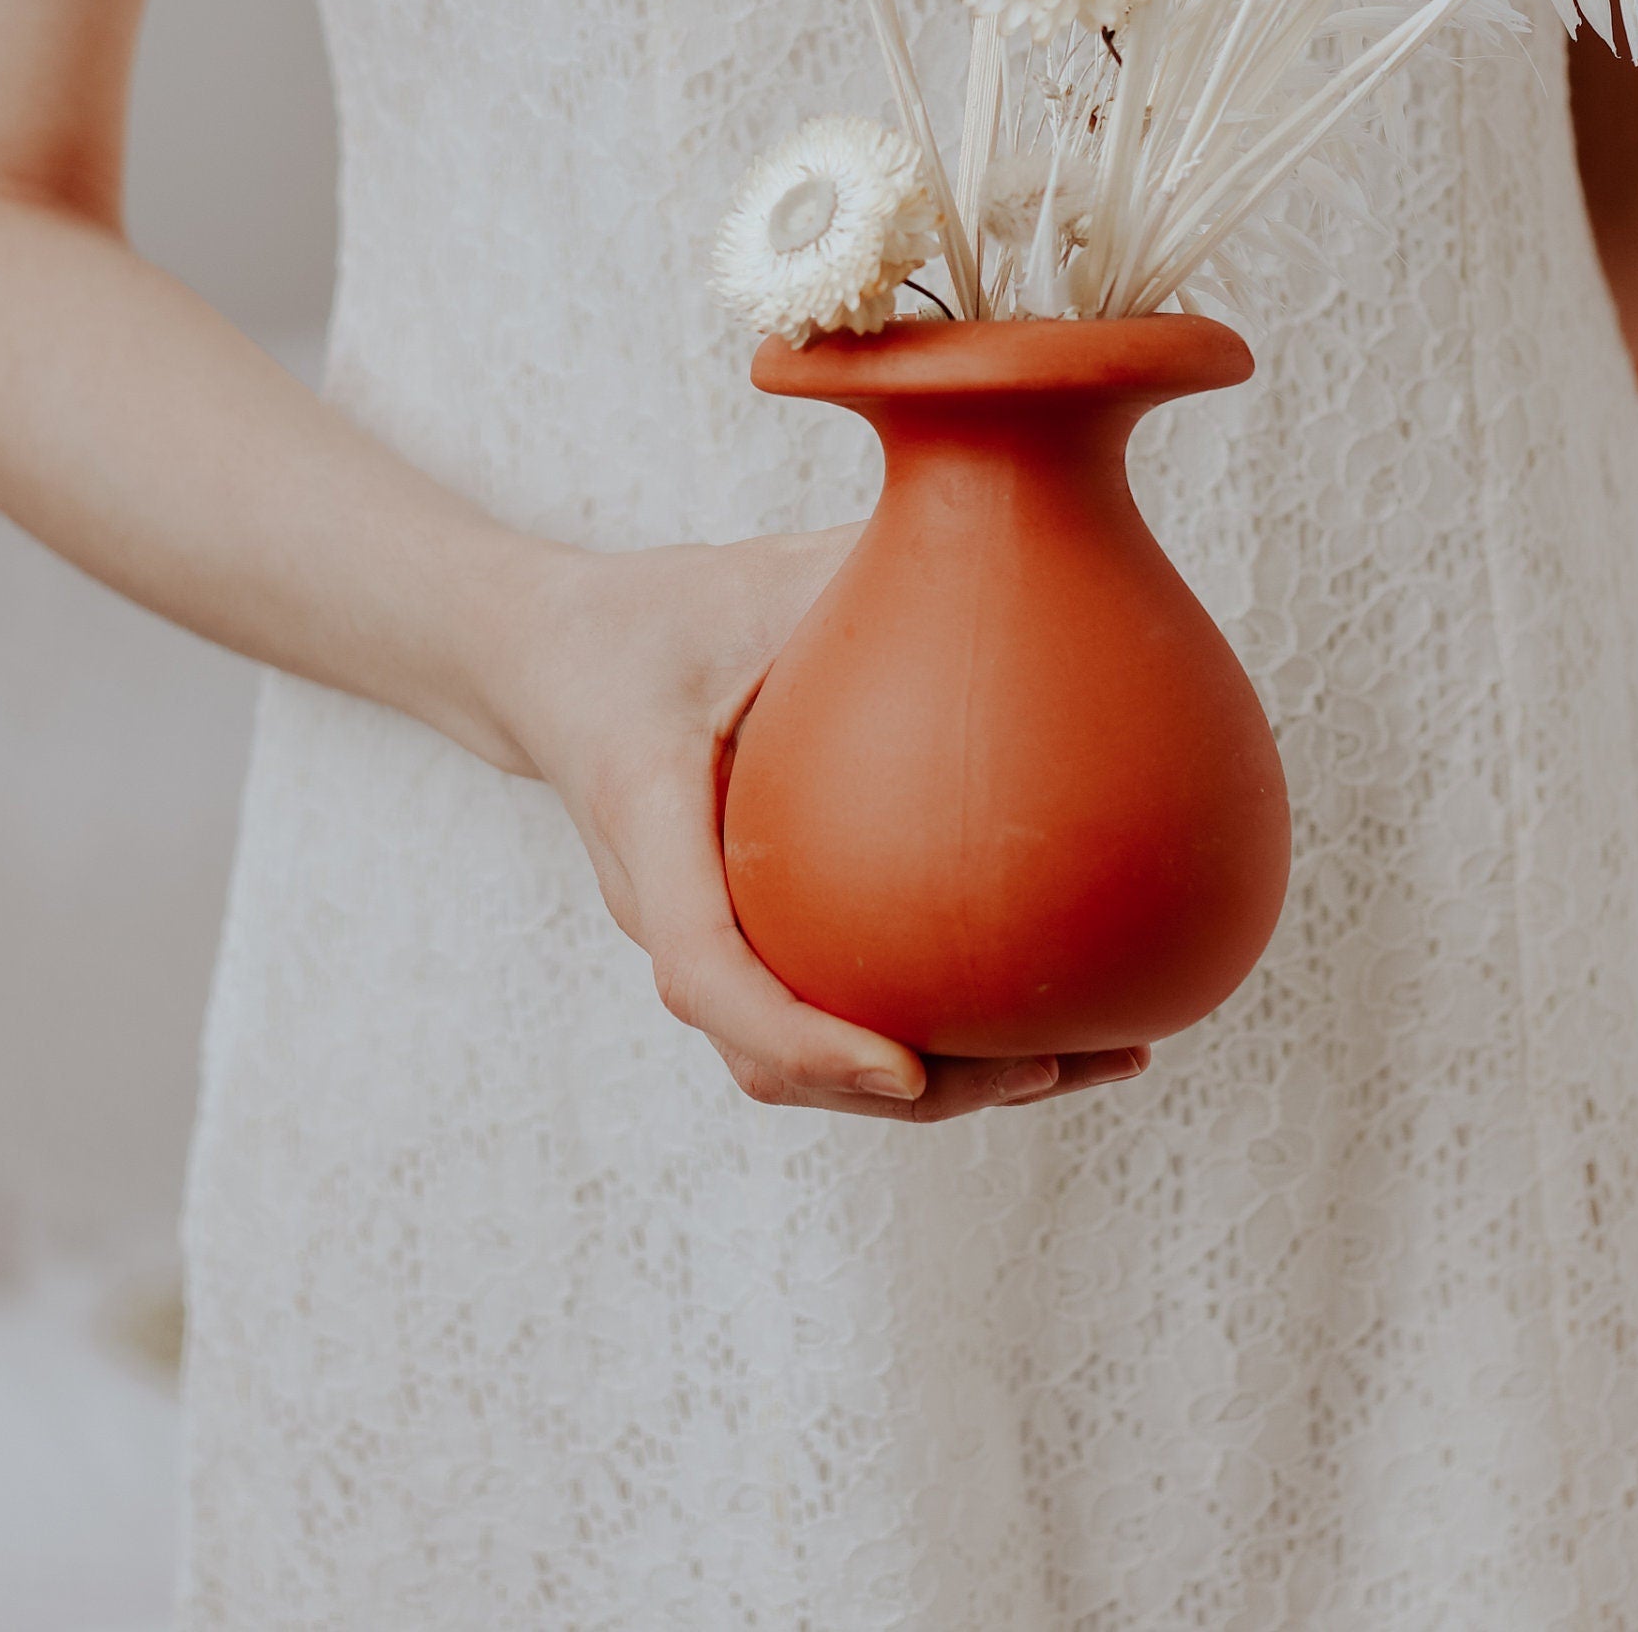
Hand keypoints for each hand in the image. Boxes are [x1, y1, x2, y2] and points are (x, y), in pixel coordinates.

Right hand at [480, 526, 1153, 1120]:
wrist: (555, 661)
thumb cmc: (658, 615)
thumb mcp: (750, 579)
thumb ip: (858, 570)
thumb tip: (1013, 549)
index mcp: (649, 818)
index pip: (706, 965)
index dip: (802, 1034)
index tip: (904, 1065)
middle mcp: (665, 907)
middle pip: (771, 1056)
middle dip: (911, 1088)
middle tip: (1047, 1067)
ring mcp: (700, 937)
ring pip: (803, 1060)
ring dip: (937, 1084)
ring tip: (1081, 1058)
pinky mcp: (743, 940)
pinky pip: (825, 1014)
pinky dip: (925, 1036)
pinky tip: (1045, 1013)